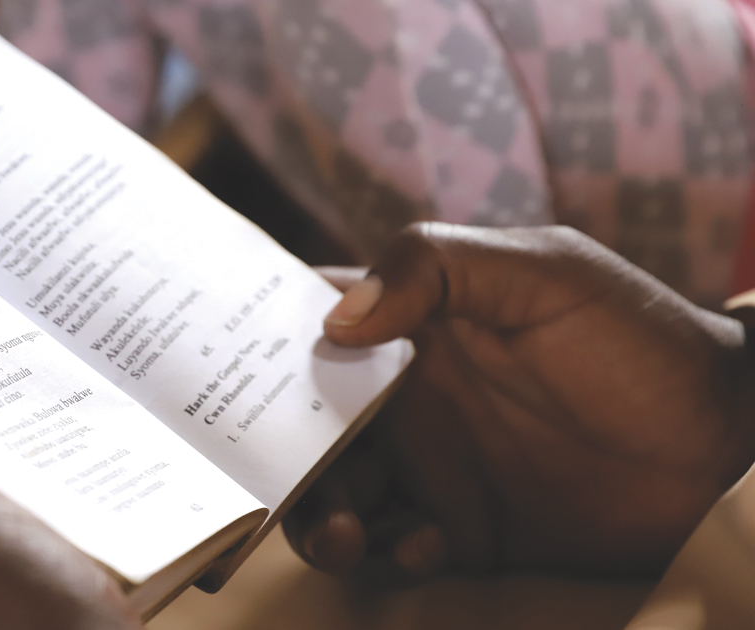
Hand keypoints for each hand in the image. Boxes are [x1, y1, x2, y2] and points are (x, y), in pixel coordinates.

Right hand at [284, 224, 754, 579]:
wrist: (725, 445)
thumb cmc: (636, 340)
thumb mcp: (542, 272)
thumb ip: (435, 269)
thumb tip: (333, 322)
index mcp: (411, 328)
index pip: (308, 326)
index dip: (250, 345)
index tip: (204, 371)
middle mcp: (407, 399)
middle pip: (301, 428)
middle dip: (273, 456)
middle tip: (279, 480)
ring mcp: (432, 468)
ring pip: (335, 496)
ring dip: (320, 517)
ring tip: (348, 535)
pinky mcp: (463, 533)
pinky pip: (394, 550)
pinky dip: (390, 555)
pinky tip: (427, 547)